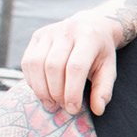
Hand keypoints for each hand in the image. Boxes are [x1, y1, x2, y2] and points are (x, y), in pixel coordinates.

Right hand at [19, 0, 136, 116]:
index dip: (72, 91)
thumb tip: (98, 110)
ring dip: (41, 89)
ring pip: (36, 64)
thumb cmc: (100, 52)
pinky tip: (42, 90)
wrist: (90, 26)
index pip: (76, 66)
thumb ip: (104, 90)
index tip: (73, 109)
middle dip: (56, 92)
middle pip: (53, 66)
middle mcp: (66, 31)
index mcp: (88, 37)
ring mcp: (48, 32)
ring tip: (51, 103)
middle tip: (62, 107)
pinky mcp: (36, 37)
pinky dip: (32, 81)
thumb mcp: (108, 69)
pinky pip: (27, 62)